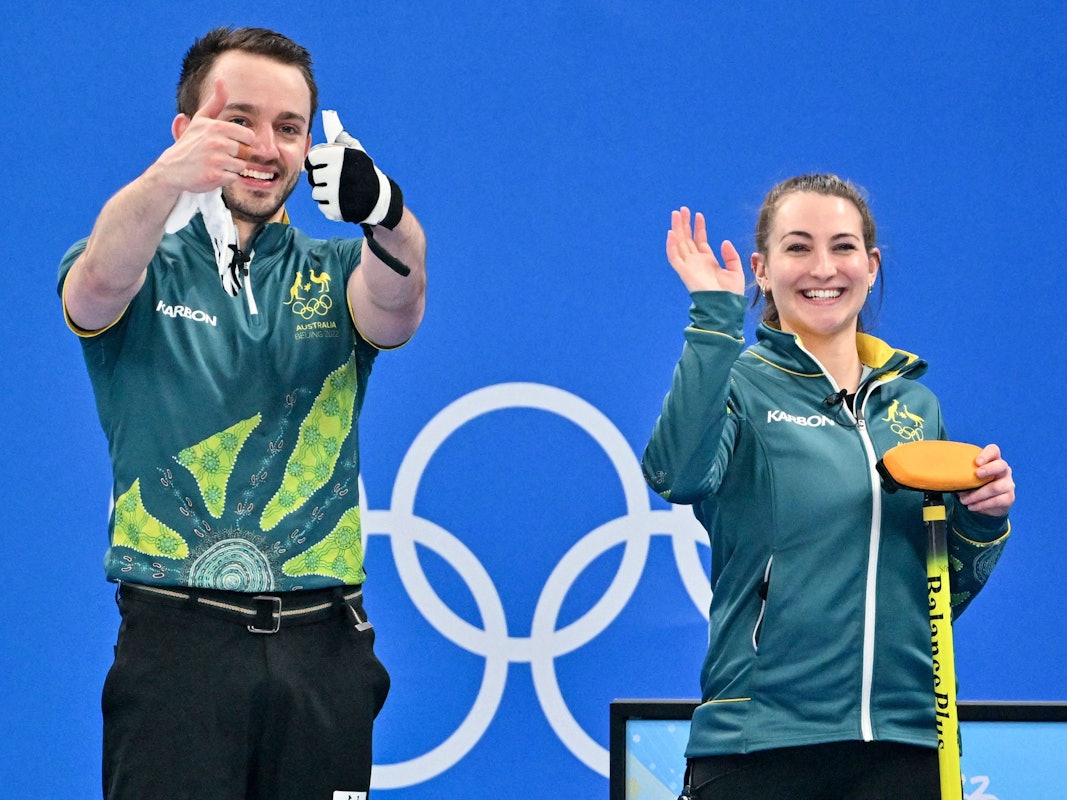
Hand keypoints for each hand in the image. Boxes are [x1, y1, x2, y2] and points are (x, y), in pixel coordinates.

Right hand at [156, 78, 254, 194]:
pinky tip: (212, 173)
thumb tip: (221, 79)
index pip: (249, 136)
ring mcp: (215, 160)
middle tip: (220, 156)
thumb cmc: (190, 143)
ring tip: (215, 164)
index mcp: (216, 127)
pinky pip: (233, 178)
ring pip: (241, 166)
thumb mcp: (201, 120)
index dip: (242, 142)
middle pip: (246, 152)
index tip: (228, 144)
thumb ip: (215, 102)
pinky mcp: (214, 176)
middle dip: (237, 156)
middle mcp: (216, 142)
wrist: (171, 169)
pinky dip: (225, 178)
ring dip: (231, 168)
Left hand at [304, 111, 403, 227]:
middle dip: (320, 179)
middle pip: (312, 177)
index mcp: (338, 156)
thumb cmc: (364, 172)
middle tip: (333, 180)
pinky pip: (322, 206)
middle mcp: (336, 173)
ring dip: (324, 193)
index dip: (315, 163)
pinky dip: (330, 206)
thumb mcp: (356, 151)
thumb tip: (330, 116)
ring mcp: (336, 193)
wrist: (380, 199)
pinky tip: (341, 202)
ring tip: (338, 191)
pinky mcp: (337, 209)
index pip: (311, 158)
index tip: (322, 166)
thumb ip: (340, 137)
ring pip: (316, 193)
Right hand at [666, 207, 744, 294]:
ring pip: (679, 244)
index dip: (698, 228)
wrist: (725, 306)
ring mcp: (689, 266)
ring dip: (677, 229)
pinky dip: (671, 246)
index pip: (699, 241)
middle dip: (685, 224)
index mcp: (707, 261)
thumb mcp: (735, 270)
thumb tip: (723, 242)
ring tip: (676, 214)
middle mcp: (696, 262)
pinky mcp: (684, 272)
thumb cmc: (731, 293)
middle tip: (682, 209)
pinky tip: (671, 233)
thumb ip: (731, 256)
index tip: (699, 215)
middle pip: (687, 239)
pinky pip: (674, 258)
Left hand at [957, 443, 1014, 516]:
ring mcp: (1008, 483)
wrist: (984, 505)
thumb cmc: (973, 485)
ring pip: (996, 487)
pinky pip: (997, 501)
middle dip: (988, 469)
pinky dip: (982, 504)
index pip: (993, 451)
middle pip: (1001, 465)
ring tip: (964, 500)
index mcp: (992, 461)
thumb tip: (945, 473)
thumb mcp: (967, 478)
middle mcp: (1003, 470)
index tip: (977, 462)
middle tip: (976, 474)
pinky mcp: (1009, 497)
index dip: (987, 454)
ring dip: (977, 495)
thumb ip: (961, 473)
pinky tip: (972, 506)